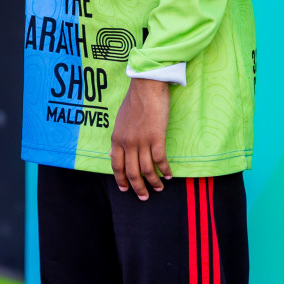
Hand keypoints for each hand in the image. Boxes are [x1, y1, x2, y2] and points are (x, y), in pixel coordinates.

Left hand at [111, 77, 171, 199]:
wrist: (147, 86)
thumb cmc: (135, 101)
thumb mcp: (120, 121)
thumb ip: (119, 138)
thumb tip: (113, 153)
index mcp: (117, 138)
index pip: (116, 165)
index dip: (121, 179)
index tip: (125, 189)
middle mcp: (128, 142)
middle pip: (132, 172)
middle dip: (138, 187)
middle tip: (144, 197)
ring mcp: (142, 141)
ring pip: (147, 170)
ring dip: (153, 182)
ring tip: (159, 188)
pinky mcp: (157, 138)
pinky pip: (161, 160)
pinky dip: (165, 170)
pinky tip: (169, 175)